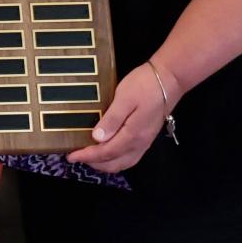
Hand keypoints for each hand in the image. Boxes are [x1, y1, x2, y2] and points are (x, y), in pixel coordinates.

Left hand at [64, 62, 180, 172]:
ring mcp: (145, 141)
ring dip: (106, 163)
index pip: (106, 153)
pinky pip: (130, 157)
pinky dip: (116, 159)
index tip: (72, 156)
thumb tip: (97, 138)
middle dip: (95, 163)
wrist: (169, 79)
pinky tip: (109, 151)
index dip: (87, 156)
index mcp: (132, 135)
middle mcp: (140, 143)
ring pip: (124, 163)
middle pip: (115, 163)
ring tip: (90, 156)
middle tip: (78, 156)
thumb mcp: (124, 98)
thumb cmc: (145, 85)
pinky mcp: (147, 137)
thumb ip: (111, 119)